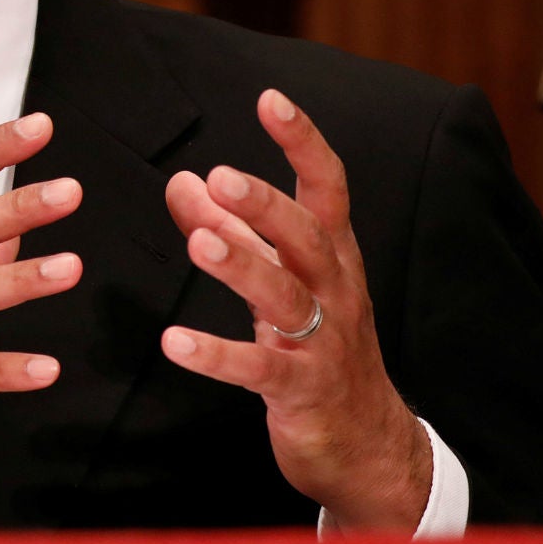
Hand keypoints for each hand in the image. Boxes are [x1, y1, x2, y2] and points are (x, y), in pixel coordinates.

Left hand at [161, 88, 430, 532]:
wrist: (368, 444)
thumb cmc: (316, 345)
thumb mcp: (278, 280)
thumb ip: (229, 229)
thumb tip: (183, 180)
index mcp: (332, 256)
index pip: (326, 187)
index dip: (302, 142)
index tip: (270, 99)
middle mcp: (335, 291)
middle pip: (307, 237)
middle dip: (266, 204)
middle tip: (221, 174)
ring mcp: (323, 342)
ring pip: (285, 297)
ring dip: (242, 266)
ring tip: (198, 242)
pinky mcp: (301, 391)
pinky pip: (258, 370)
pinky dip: (216, 355)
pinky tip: (174, 342)